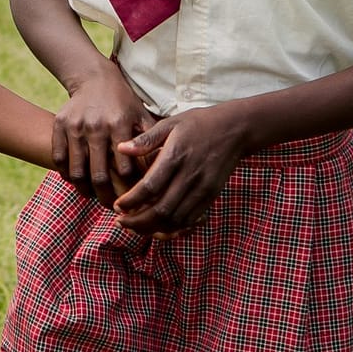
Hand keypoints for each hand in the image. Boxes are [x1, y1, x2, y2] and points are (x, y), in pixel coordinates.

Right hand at [52, 65, 156, 206]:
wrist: (93, 78)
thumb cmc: (123, 101)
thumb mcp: (141, 115)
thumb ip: (151, 140)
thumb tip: (165, 167)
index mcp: (119, 125)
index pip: (123, 168)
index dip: (128, 188)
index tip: (133, 200)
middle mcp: (96, 126)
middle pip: (98, 174)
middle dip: (106, 197)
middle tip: (114, 209)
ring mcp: (75, 126)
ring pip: (76, 170)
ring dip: (84, 190)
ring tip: (94, 197)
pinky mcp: (59, 126)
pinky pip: (59, 159)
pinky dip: (66, 175)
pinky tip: (77, 182)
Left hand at [112, 107, 248, 237]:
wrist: (235, 130)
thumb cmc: (198, 124)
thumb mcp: (170, 123)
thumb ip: (145, 139)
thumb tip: (120, 149)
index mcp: (176, 156)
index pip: (149, 187)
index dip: (131, 201)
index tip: (117, 206)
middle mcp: (190, 176)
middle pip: (162, 210)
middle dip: (138, 221)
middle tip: (121, 222)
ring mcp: (203, 188)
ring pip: (176, 219)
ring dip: (154, 228)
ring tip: (136, 226)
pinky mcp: (211, 195)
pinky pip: (191, 219)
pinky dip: (173, 227)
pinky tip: (159, 225)